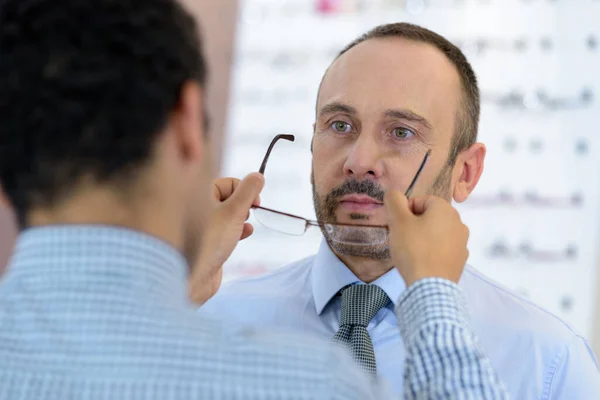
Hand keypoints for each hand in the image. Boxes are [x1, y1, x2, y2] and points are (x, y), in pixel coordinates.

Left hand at [189, 173, 263, 303]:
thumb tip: (258, 176)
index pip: (228, 183)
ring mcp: (201, 225)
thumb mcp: (233, 211)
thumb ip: (248, 192)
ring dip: (240, 218)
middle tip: (246, 214)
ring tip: (243, 226)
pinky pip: (225, 229)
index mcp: (196, 194)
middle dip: (243, 205)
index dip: (245, 191)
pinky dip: (236, 229)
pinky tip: (244, 234)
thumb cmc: (209, 241)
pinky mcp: (206, 241)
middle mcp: (196, 207)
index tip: (256, 203)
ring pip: (228, 214)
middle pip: (228, 197)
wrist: (192, 278)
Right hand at [384, 192, 468, 285]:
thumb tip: (395, 195)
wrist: (430, 286)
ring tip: (412, 252)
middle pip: (430, 217)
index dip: (405, 211)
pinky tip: (423, 262)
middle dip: (415, 224)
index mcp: (446, 209)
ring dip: (424, 238)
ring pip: (437, 233)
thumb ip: (394, 201)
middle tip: (402, 239)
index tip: (398, 226)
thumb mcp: (398, 221)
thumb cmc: (414, 249)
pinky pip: (443, 249)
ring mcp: (462, 243)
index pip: (420, 201)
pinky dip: (433, 252)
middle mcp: (459, 223)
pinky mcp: (461, 261)